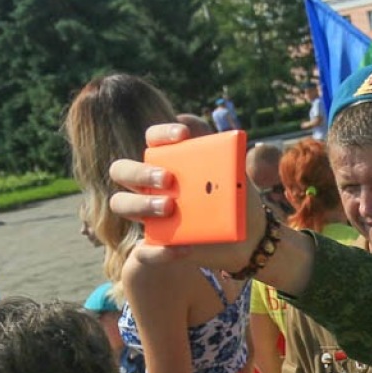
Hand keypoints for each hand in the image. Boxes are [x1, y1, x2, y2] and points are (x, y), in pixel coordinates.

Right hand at [106, 123, 267, 274]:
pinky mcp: (157, 243)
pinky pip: (144, 251)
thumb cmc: (236, 196)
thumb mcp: (233, 171)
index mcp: (169, 161)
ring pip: (121, 203)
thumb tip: (188, 121)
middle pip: (122, 170)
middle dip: (141, 172)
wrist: (250, 236)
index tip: (184, 136)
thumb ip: (217, 146)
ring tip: (169, 207)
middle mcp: (151, 185)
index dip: (161, 133)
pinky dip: (160, 251)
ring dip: (140, 203)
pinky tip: (184, 248)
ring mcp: (150, 214)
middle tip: (168, 179)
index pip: (152, 139)